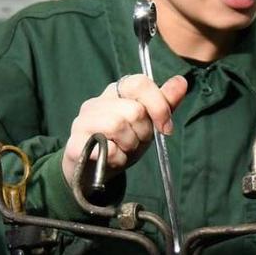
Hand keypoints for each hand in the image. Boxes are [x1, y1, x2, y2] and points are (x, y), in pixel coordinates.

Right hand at [62, 74, 188, 186]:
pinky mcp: (73, 143)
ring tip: (123, 149)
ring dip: (129, 145)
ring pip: (118, 125)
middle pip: (134, 110)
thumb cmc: (123, 143)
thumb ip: (165, 103)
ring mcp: (82, 121)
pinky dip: (117, 159)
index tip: (165, 128)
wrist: (95, 173)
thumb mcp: (149, 123)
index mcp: (116, 92)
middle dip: (143, 132)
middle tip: (135, 141)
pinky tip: (112, 159)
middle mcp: (96, 102)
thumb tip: (182, 81)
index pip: (139, 83)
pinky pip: (107, 148)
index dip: (158, 105)